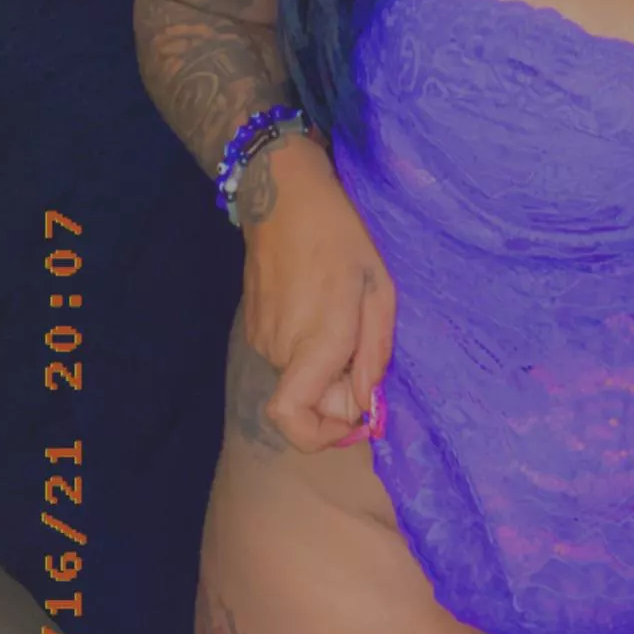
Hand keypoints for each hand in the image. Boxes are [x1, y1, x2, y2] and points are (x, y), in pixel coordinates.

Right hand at [241, 140, 396, 452]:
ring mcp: (262, 339)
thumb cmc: (340, 238)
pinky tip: (323, 308)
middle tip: (362, 347)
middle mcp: (280, 349)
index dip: (322, 436)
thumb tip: (363, 404)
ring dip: (326, 366)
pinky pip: (288, 357)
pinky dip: (309, 350)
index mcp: (313, 342)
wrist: (284, 198)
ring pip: (298, 379)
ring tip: (344, 317)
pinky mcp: (254, 326)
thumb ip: (374, 353)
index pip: (293, 420)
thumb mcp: (379, 291)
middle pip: (308, 402)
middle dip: (339, 392)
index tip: (354, 415)